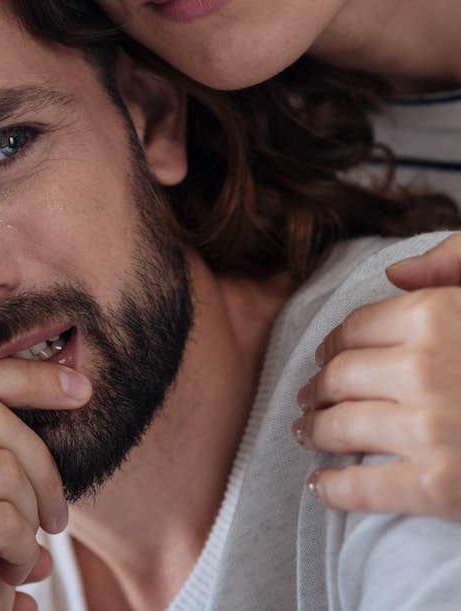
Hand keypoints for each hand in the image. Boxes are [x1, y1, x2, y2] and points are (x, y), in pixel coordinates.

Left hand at [291, 234, 460, 520]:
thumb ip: (450, 263)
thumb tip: (392, 274)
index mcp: (433, 317)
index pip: (353, 330)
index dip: (332, 345)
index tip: (325, 357)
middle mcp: (421, 368)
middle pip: (338, 377)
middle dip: (316, 389)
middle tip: (306, 399)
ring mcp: (428, 428)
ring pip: (340, 426)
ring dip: (315, 431)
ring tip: (307, 433)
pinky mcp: (441, 486)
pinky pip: (364, 488)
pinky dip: (332, 489)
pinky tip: (319, 487)